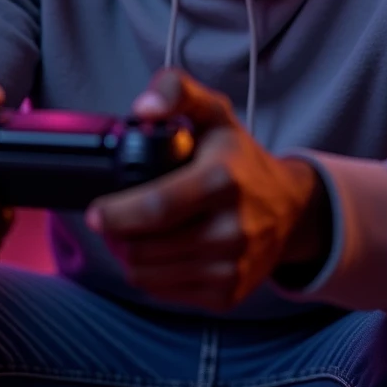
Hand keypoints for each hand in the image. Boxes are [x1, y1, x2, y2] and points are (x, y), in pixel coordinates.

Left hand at [85, 68, 330, 311]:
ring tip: (129, 233)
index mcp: (223, 180)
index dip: (118, 213)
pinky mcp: (226, 295)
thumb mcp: (213, 112)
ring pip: (147, 275)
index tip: (95, 211)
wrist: (290, 208)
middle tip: (110, 219)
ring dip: (127, 255)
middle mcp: (231, 230)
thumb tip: (143, 108)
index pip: (158, 207)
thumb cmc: (239, 157)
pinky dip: (149, 274)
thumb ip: (176, 91)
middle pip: (145, 248)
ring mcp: (230, 268)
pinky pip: (163, 292)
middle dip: (115, 234)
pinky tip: (155, 250)